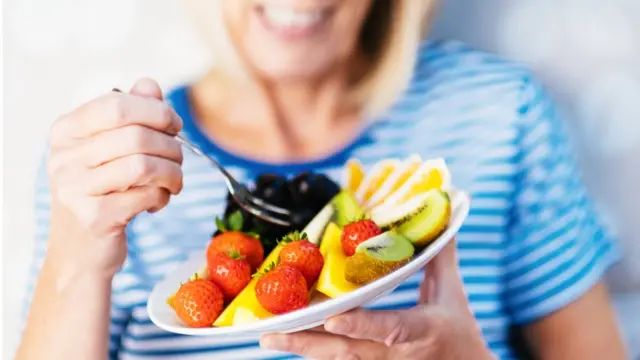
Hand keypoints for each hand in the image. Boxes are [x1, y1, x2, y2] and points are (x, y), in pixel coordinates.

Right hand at [46, 78, 182, 280]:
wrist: (81, 251)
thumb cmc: (102, 192)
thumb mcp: (110, 150)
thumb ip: (130, 115)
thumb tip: (149, 84)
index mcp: (66, 131)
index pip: (117, 105)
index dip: (156, 111)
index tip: (174, 126)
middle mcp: (63, 157)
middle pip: (136, 136)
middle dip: (171, 147)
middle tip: (178, 160)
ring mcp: (74, 188)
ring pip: (144, 166)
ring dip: (172, 174)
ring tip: (173, 182)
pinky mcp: (94, 217)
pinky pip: (147, 195)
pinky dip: (162, 197)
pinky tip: (156, 202)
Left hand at [260, 240, 495, 359]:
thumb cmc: (459, 331)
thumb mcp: (452, 292)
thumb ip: (440, 256)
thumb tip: (444, 218)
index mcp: (419, 330)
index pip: (388, 328)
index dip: (361, 325)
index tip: (334, 318)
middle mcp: (393, 354)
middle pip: (346, 351)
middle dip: (307, 341)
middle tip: (270, 332)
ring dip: (301, 348)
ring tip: (267, 337)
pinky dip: (311, 352)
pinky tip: (286, 341)